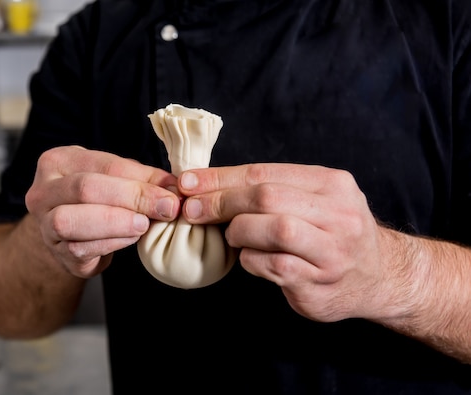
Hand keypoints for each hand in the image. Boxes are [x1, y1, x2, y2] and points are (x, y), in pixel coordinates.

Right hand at [26, 146, 179, 277]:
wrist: (72, 235)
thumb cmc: (97, 200)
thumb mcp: (116, 180)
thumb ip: (142, 179)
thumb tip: (176, 187)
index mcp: (58, 161)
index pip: (104, 165)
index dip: (141, 179)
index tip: (173, 192)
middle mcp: (43, 191)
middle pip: (86, 188)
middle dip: (132, 198)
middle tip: (166, 208)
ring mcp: (43, 224)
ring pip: (72, 220)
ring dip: (117, 222)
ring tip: (144, 224)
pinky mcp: (55, 252)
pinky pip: (79, 248)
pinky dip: (110, 243)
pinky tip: (130, 239)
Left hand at [178, 163, 415, 322]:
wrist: (380, 277)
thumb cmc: (332, 234)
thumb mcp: (315, 200)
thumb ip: (272, 190)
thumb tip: (206, 186)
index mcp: (331, 183)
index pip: (264, 172)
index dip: (220, 177)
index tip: (188, 182)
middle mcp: (338, 213)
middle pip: (267, 197)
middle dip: (221, 201)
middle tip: (193, 209)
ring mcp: (333, 250)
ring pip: (275, 229)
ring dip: (239, 231)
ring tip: (231, 236)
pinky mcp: (321, 282)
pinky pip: (274, 266)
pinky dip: (251, 260)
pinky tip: (249, 259)